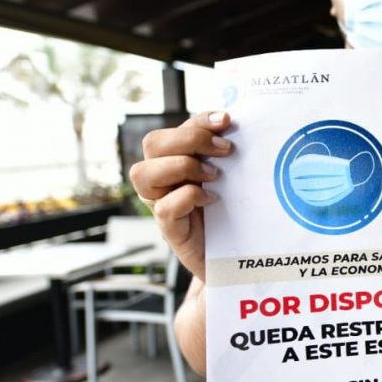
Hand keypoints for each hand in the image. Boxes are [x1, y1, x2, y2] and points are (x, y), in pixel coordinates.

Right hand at [129, 111, 232, 282]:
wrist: (237, 260)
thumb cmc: (234, 215)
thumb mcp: (232, 179)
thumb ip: (227, 156)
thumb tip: (239, 129)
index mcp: (177, 162)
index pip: (175, 130)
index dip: (198, 121)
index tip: (227, 121)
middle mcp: (163, 181)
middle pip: (152, 143)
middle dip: (190, 139)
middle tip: (225, 151)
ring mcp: (162, 205)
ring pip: (142, 173)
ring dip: (182, 166)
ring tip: (214, 176)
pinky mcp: (170, 230)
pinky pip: (164, 208)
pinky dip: (188, 197)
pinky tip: (212, 199)